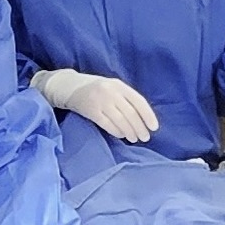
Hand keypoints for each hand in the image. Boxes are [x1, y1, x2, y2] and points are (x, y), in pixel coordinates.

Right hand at [33, 69, 158, 143]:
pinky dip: (117, 132)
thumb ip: (126, 99)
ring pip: (120, 120)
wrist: (70, 86)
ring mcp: (100, 101)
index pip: (139, 101)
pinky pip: (107, 124)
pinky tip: (121, 135)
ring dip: (130, 132)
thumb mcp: (113, 87)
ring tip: (134, 139)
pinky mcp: (91, 110)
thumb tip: (142, 118)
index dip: (148, 115)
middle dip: (140, 128)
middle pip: (130, 114)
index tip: (154, 127)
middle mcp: (111, 92)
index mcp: (119, 85)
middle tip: (145, 137)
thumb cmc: (97, 89)